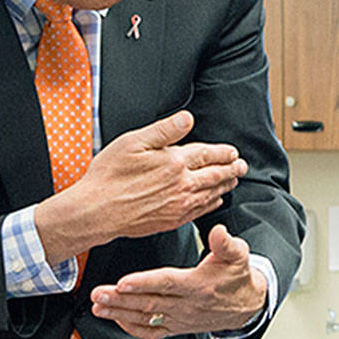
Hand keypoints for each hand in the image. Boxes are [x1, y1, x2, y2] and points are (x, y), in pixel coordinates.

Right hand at [36, 111, 246, 261]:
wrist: (97, 210)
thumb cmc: (109, 175)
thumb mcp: (133, 142)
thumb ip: (164, 130)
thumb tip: (187, 119)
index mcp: (174, 162)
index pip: (207, 154)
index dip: (222, 152)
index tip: (232, 152)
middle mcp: (181, 184)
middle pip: (214, 175)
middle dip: (231, 169)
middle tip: (242, 166)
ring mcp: (178, 205)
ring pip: (210, 193)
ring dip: (225, 185)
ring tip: (234, 180)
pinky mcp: (172, 220)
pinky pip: (200, 211)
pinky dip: (212, 204)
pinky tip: (215, 201)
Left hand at [89, 224, 265, 338]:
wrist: (248, 305)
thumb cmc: (237, 276)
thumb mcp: (238, 255)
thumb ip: (225, 243)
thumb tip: (217, 231)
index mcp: (198, 286)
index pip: (167, 284)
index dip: (143, 283)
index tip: (123, 282)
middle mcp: (186, 306)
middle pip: (149, 303)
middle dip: (120, 299)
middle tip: (97, 294)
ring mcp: (179, 319)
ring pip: (145, 318)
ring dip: (119, 313)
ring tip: (97, 306)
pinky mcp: (176, 327)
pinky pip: (151, 333)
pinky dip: (131, 328)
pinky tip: (115, 319)